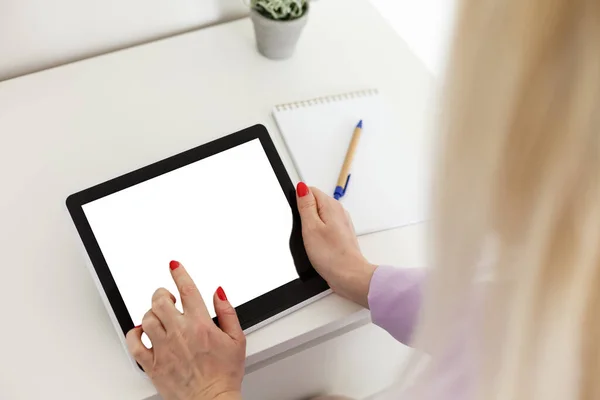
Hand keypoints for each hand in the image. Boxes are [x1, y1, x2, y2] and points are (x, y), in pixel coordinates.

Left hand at [126, 261, 244, 399]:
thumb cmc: (225, 375)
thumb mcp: (237, 340)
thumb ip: (228, 312)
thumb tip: (218, 292)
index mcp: (201, 325)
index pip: (187, 289)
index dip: (179, 273)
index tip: (174, 266)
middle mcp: (179, 333)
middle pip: (160, 300)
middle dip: (161, 293)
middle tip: (166, 296)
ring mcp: (163, 349)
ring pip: (146, 318)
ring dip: (151, 312)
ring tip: (158, 315)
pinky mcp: (152, 365)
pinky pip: (134, 344)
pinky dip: (134, 334)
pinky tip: (142, 332)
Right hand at [296, 182, 376, 307]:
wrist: (349, 276)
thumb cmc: (332, 255)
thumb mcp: (310, 227)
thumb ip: (306, 205)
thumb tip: (301, 187)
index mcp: (331, 206)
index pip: (310, 190)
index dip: (299, 201)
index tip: (298, 217)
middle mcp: (338, 212)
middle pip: (314, 203)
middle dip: (305, 215)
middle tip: (305, 232)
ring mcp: (340, 224)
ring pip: (319, 217)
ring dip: (311, 227)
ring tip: (311, 241)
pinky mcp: (340, 236)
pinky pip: (324, 228)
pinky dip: (318, 235)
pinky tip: (317, 246)